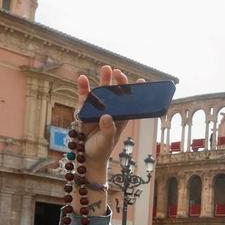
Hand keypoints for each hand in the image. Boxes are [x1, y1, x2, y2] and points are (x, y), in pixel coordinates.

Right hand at [76, 66, 141, 213]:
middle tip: (118, 72)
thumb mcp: (107, 141)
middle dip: (118, 82)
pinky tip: (83, 78)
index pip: (130, 103)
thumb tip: (106, 116)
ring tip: (106, 68)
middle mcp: (110, 111)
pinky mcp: (84, 110)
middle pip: (116, 94)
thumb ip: (108, 129)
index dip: (136, 93)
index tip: (142, 81)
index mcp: (121, 118)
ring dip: (103, 80)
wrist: (87, 156)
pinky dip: (84, 88)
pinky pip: (84, 97)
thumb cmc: (101, 149)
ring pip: (101, 92)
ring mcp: (97, 109)